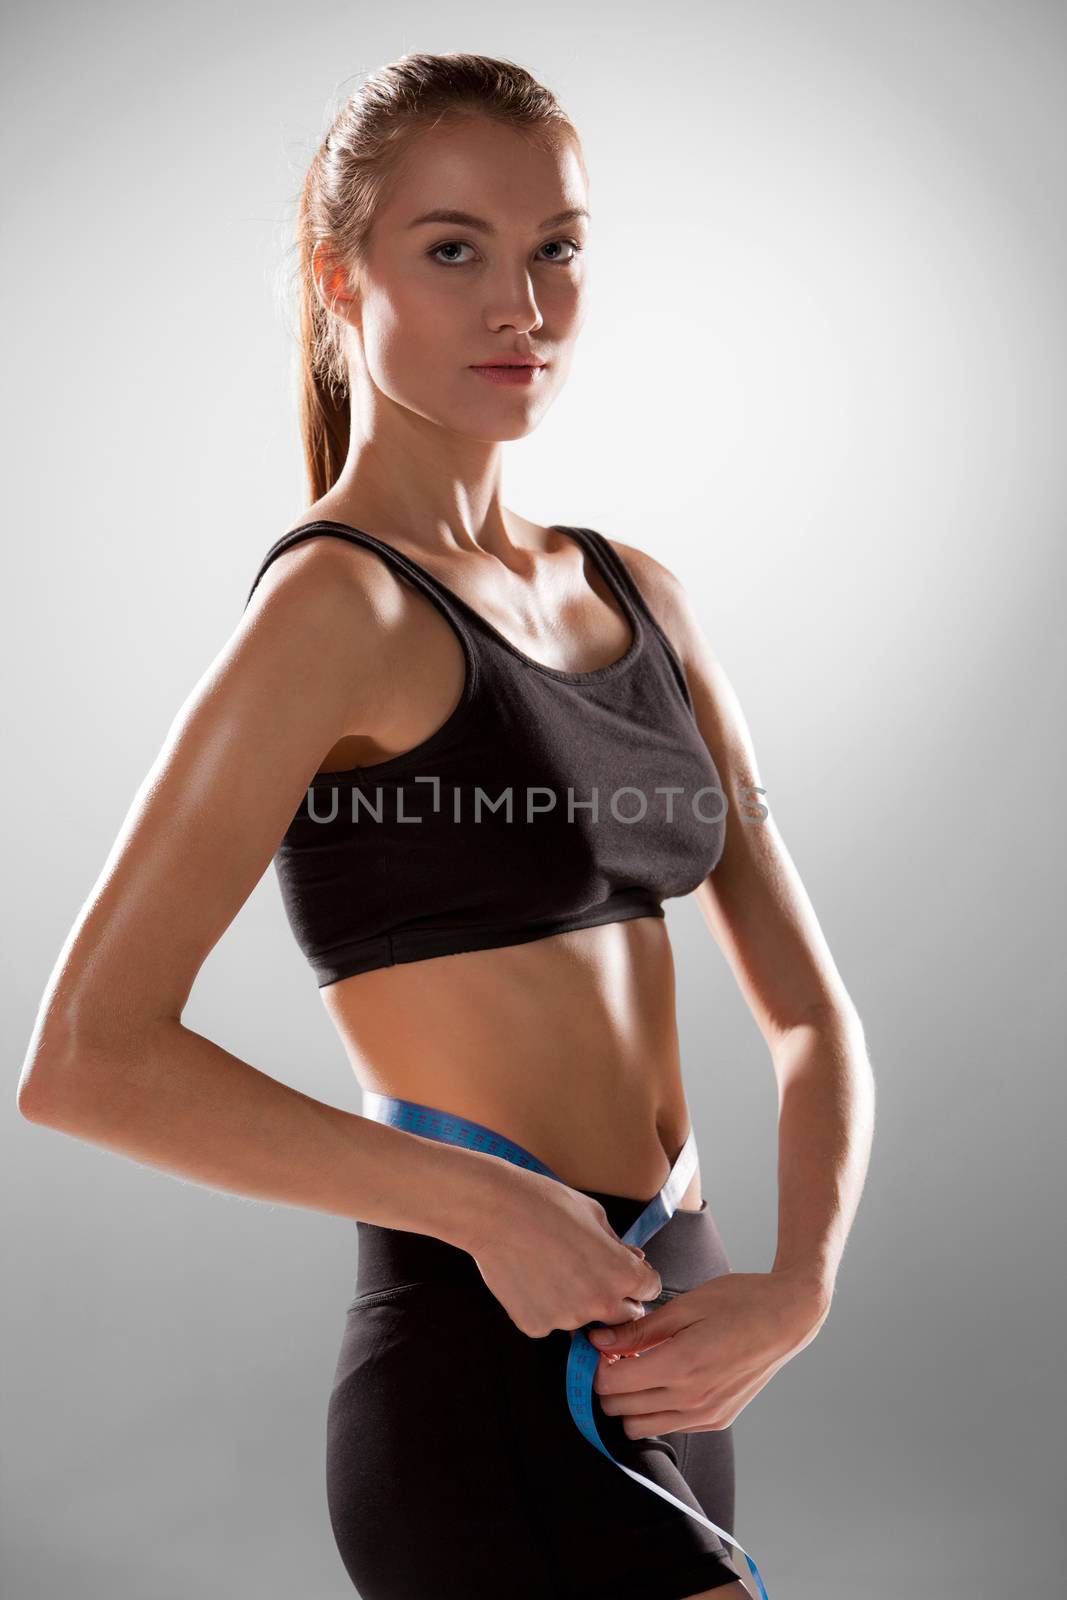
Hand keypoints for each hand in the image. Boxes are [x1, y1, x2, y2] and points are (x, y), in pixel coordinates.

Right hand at [465, 1163, 662, 1339]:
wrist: (496, 1211)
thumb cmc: (546, 1204)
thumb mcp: (595, 1215)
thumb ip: (618, 1245)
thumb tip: (633, 1260)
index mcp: (622, 1274)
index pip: (649, 1290)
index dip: (639, 1279)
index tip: (626, 1273)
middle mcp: (599, 1303)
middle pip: (624, 1316)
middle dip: (615, 1299)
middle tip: (588, 1274)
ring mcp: (567, 1319)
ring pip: (582, 1319)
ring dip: (576, 1303)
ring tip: (551, 1268)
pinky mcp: (536, 1326)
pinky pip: (550, 1321)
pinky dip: (545, 1306)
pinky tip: (531, 1278)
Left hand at [587, 1267, 831, 1437]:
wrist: (787, 1317)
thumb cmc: (739, 1301)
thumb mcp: (686, 1304)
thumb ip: (640, 1329)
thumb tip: (599, 1340)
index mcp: (681, 1365)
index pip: (612, 1385)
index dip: (595, 1367)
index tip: (598, 1348)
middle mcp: (692, 1399)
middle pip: (620, 1409)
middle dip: (608, 1384)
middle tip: (615, 1355)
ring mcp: (706, 1415)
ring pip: (640, 1427)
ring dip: (629, 1401)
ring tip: (639, 1366)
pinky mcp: (717, 1420)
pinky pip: (668, 1426)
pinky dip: (655, 1409)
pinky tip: (664, 1377)